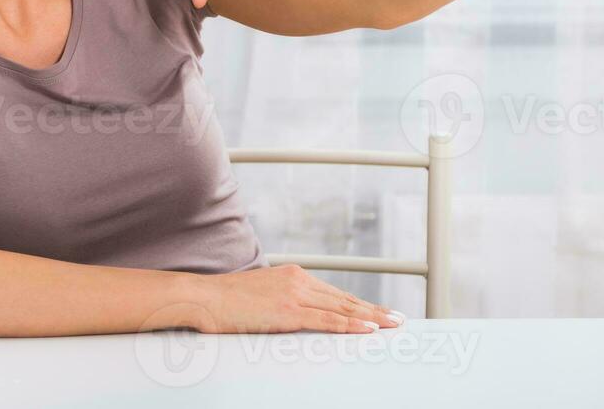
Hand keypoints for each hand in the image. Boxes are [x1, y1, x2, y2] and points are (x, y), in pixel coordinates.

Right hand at [194, 264, 403, 333]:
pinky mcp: (288, 311)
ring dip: (371, 317)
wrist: (204, 298)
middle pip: (344, 299)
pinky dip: (350, 325)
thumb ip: (282, 301)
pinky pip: (326, 320)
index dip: (360, 304)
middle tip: (398, 319)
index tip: (380, 312)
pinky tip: (368, 328)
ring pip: (342, 308)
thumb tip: (296, 315)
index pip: (335, 293)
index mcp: (293, 275)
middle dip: (374, 310)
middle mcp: (298, 281)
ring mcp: (294, 295)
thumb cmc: (226, 301)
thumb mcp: (261, 296)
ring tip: (392, 325)